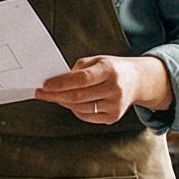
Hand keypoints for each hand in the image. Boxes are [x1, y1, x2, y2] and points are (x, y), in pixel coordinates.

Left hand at [36, 55, 168, 126]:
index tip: (45, 85)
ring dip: (63, 103)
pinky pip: (86, 116)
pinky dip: (75, 110)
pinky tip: (71, 103)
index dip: (60, 84)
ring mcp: (115, 105)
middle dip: (55, 96)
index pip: (81, 79)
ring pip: (80, 108)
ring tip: (55, 97)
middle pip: (78, 96)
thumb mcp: (97, 61)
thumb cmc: (112, 69)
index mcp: (109, 70)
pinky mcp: (113, 117)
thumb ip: (77, 70)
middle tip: (41, 94)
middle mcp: (114, 88)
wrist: (137, 81)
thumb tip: (56, 84)